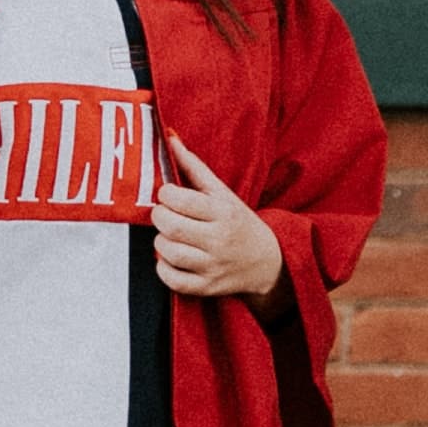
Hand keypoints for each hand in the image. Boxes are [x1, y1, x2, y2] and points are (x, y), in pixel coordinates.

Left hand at [152, 133, 282, 303]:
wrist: (267, 262)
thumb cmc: (239, 222)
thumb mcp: (222, 192)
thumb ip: (194, 167)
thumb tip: (170, 138)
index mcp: (223, 212)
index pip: (181, 200)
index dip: (166, 195)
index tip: (168, 195)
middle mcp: (219, 240)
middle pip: (171, 227)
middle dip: (159, 217)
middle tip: (164, 214)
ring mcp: (213, 266)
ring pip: (169, 253)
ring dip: (160, 242)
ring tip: (168, 235)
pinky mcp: (207, 288)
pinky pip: (173, 281)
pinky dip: (164, 269)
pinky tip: (170, 258)